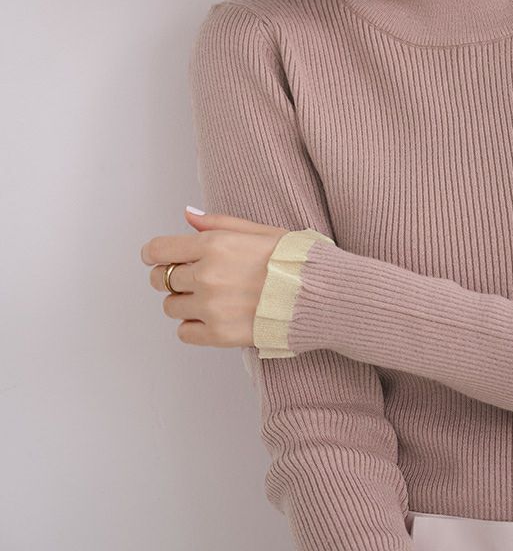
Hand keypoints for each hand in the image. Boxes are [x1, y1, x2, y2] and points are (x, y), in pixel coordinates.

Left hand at [141, 207, 288, 347]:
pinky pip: (184, 332)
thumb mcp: (258, 230)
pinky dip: (193, 326)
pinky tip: (214, 318)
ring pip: (170, 307)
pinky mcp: (219, 335)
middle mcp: (207, 275)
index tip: (157, 258)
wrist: (319, 295)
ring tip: (210, 299)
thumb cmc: (294, 260)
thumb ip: (217, 223)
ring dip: (184, 302)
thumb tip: (187, 215)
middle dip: (171, 277)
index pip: (158, 250)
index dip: (153, 254)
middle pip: (161, 279)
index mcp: (214, 244)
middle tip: (192, 279)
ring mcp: (211, 307)